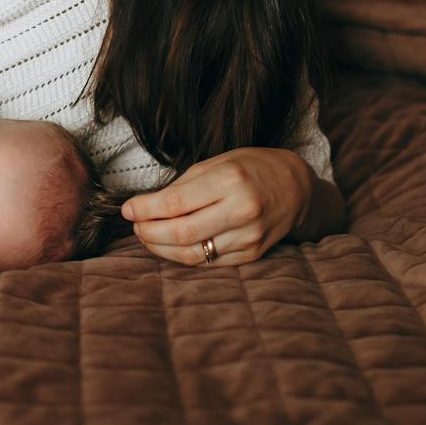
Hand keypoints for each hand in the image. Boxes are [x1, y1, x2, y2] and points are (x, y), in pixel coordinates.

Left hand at [121, 147, 313, 267]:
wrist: (297, 189)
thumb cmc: (252, 168)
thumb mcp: (219, 162)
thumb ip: (184, 185)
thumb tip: (146, 206)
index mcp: (231, 180)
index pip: (175, 202)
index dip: (145, 209)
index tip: (128, 209)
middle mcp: (242, 210)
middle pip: (181, 232)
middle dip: (149, 232)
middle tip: (136, 226)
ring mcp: (249, 236)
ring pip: (192, 254)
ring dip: (162, 248)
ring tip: (148, 236)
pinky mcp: (252, 254)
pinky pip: (208, 262)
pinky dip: (184, 255)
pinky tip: (172, 246)